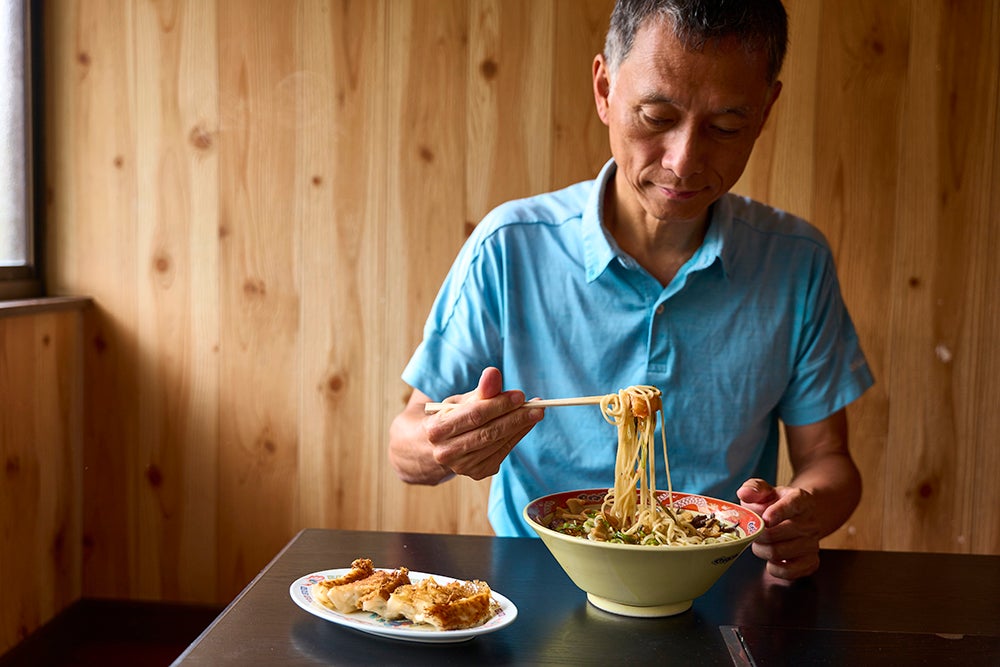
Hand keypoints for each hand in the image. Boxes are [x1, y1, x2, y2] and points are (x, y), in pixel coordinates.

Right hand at [422, 367, 543, 480]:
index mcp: (436, 430)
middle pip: (488, 432)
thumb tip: (494, 373)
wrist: (434, 447)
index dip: (499, 405)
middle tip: (537, 406)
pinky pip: (502, 452)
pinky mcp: (477, 473)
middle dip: (515, 418)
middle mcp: (446, 453)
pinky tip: (525, 425)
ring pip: (498, 443)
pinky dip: (516, 436)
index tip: (520, 395)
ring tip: (535, 412)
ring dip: (520, 427)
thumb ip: (479, 390)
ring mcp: (462, 467)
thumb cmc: (450, 418)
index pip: (474, 415)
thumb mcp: (459, 402)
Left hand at [737, 478, 821, 579]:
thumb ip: (754, 488)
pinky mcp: (811, 561)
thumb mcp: (766, 490)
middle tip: (751, 533)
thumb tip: (744, 493)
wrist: (799, 516)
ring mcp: (813, 543)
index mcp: (801, 500)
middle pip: (776, 534)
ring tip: (760, 543)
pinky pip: (789, 571)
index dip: (777, 512)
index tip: (765, 519)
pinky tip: (772, 559)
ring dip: (762, 550)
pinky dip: (774, 568)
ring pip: (779, 553)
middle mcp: (810, 522)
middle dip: (757, 535)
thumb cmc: (777, 503)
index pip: (792, 505)